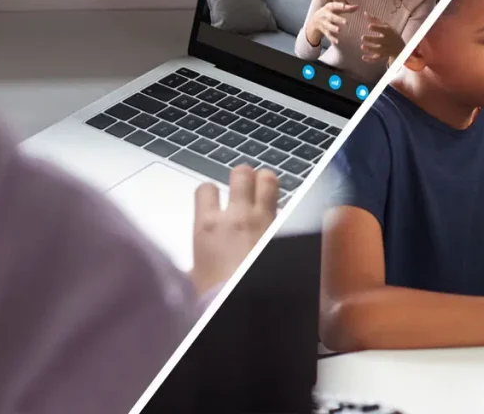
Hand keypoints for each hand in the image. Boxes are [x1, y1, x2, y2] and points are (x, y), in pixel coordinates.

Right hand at [188, 165, 278, 296]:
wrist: (246, 309)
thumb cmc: (216, 301)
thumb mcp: (195, 279)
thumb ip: (196, 263)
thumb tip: (193, 270)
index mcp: (208, 226)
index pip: (205, 189)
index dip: (209, 192)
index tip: (212, 199)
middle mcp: (237, 217)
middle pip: (240, 174)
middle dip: (243, 177)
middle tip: (244, 186)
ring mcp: (264, 220)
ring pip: (269, 179)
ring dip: (267, 181)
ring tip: (266, 188)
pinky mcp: (287, 229)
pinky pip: (290, 206)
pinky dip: (288, 207)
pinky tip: (287, 214)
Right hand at [307, 2, 358, 46]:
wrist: (314, 20)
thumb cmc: (330, 12)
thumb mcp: (336, 9)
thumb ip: (347, 8)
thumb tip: (358, 7)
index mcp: (328, 8)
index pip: (333, 6)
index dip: (338, 6)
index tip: (344, 6)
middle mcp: (325, 15)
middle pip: (331, 17)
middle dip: (338, 19)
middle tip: (346, 22)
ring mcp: (323, 23)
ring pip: (328, 26)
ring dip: (333, 28)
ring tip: (339, 30)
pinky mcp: (323, 31)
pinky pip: (327, 35)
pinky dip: (332, 38)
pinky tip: (337, 41)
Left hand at [360, 13, 404, 62]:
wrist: (401, 48)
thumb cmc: (390, 34)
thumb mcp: (385, 26)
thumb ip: (375, 20)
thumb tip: (365, 13)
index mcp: (389, 32)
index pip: (383, 30)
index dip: (377, 28)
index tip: (369, 26)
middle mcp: (388, 41)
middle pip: (380, 41)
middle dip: (371, 40)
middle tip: (362, 37)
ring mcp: (386, 50)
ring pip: (378, 51)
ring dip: (370, 49)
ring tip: (362, 46)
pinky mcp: (383, 56)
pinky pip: (377, 59)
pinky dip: (370, 59)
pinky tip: (363, 57)